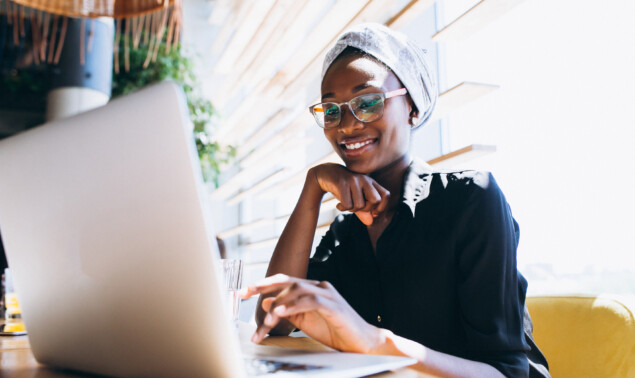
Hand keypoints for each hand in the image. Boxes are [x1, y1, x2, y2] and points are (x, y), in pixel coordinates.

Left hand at [240, 274, 381, 353]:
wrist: (362, 342)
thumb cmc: (334, 331)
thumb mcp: (304, 321)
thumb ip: (287, 311)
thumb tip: (266, 302)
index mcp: (310, 289)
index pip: (283, 281)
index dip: (262, 284)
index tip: (243, 292)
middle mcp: (318, 287)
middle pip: (287, 281)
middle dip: (263, 285)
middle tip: (245, 293)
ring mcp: (327, 294)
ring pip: (296, 291)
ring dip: (278, 305)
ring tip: (265, 319)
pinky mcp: (334, 305)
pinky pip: (310, 301)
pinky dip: (293, 306)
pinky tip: (281, 313)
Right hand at [310, 164, 389, 224]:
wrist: (325, 174)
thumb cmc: (344, 189)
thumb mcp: (355, 199)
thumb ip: (363, 211)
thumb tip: (370, 222)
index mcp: (371, 182)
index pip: (386, 195)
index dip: (382, 207)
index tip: (373, 213)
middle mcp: (365, 179)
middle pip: (375, 201)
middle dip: (366, 209)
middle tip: (357, 208)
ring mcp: (354, 180)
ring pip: (360, 205)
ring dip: (351, 209)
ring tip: (345, 204)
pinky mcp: (342, 183)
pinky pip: (348, 204)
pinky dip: (343, 208)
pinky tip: (339, 205)